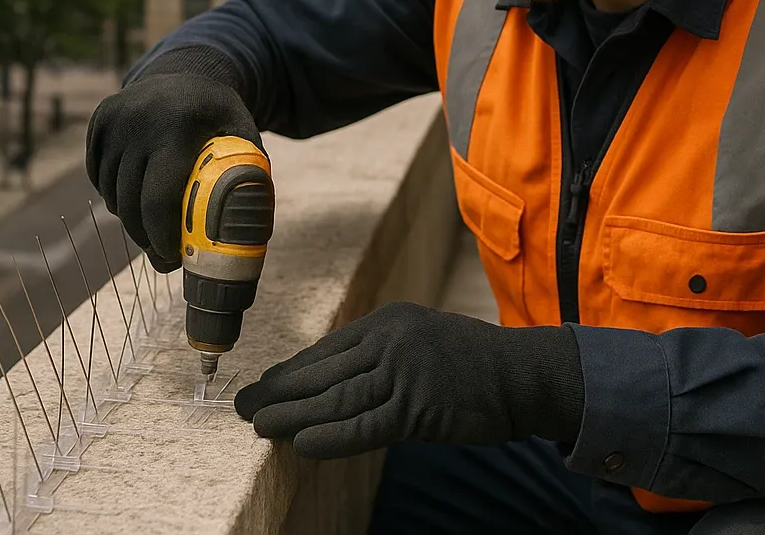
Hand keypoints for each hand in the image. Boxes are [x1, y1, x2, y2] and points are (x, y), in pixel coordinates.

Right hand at [85, 50, 261, 271]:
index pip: (159, 198)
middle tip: (162, 256)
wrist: (187, 70)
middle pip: (130, 203)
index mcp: (180, 126)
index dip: (162, 236)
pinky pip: (97, 176)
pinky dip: (113, 194)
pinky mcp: (99, 120)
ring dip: (129, 219)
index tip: (172, 258)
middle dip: (145, 238)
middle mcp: (141, 119)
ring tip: (152, 227)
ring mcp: (116, 118)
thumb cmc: (219, 117)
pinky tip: (136, 196)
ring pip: (111, 193)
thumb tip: (243, 237)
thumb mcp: (243, 137)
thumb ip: (246, 180)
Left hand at [233, 301, 584, 458]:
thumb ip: (380, 355)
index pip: (326, 349)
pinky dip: (330, 435)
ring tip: (260, 426)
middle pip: (322, 372)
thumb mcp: (420, 341)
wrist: (522, 376)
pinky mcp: (418, 406)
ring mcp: (405, 372)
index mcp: (388, 321)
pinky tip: (302, 443)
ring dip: (292, 414)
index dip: (291, 370)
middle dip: (279, 391)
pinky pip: (364, 425)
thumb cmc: (472, 364)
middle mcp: (391, 340)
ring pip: (335, 398)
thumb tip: (331, 381)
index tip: (263, 384)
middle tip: (242, 406)